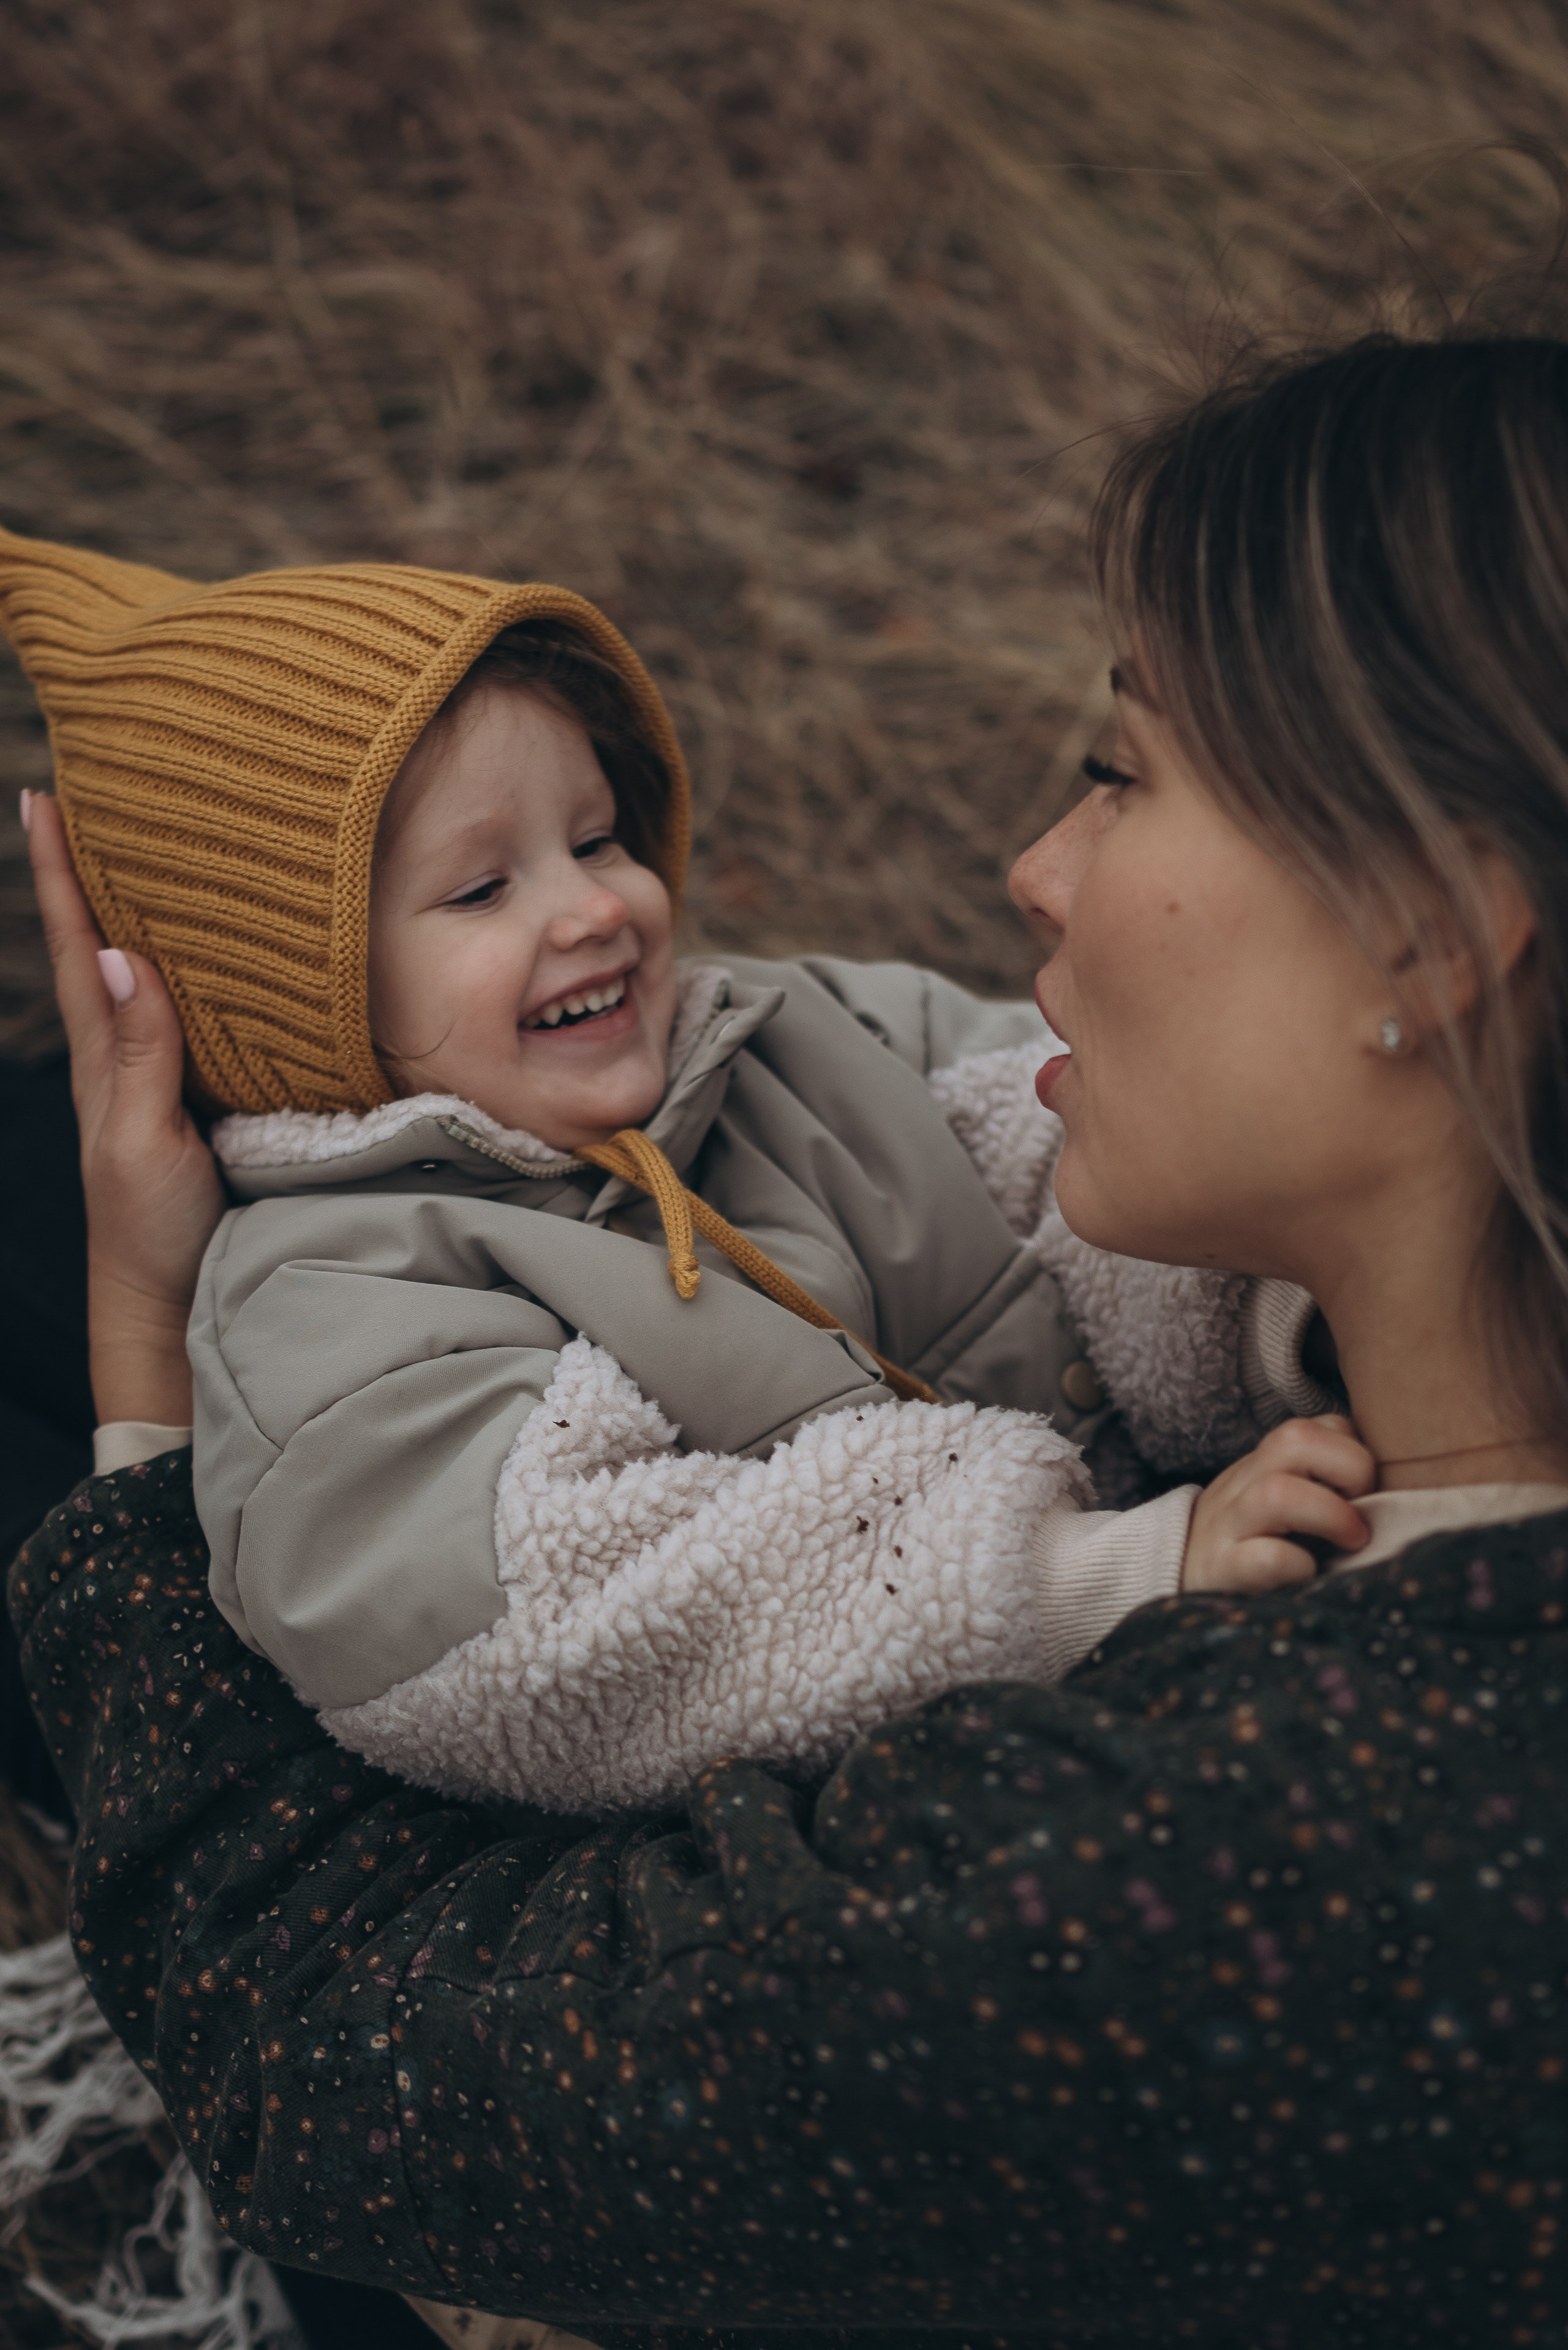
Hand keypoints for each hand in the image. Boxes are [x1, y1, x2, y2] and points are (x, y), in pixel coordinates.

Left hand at [25, 790, 225, 1425]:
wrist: (172, 1308)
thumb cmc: (149, 1233)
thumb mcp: (140, 1143)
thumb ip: (136, 1055)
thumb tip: (120, 956)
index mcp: (102, 1057)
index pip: (74, 946)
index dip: (57, 873)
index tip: (42, 796)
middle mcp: (125, 1055)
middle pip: (103, 941)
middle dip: (92, 865)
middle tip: (100, 789)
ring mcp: (158, 1078)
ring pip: (145, 971)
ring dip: (142, 906)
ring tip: (150, 841)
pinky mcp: (203, 1098)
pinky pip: (192, 1013)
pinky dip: (192, 966)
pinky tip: (215, 948)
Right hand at [1182, 1414, 1373, 1592]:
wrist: (1173, 1575)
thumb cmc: (1252, 1541)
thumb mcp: (1281, 1499)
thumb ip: (1322, 1481)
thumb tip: (1394, 1489)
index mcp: (1265, 1463)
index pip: (1321, 1426)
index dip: (1354, 1450)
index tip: (1363, 1491)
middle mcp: (1244, 1484)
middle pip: (1294, 1439)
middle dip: (1350, 1468)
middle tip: (1364, 1510)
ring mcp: (1229, 1526)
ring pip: (1276, 1494)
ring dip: (1329, 1514)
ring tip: (1352, 1540)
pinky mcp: (1224, 1570)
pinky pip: (1265, 1558)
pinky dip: (1297, 1564)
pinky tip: (1309, 1574)